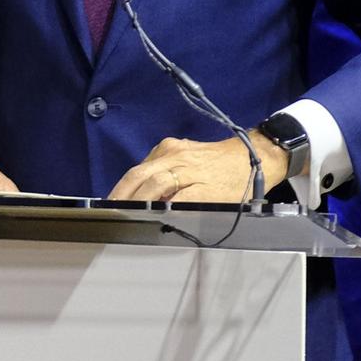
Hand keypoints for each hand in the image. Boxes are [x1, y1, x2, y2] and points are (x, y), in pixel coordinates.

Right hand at [106, 131, 287, 202]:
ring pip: (140, 167)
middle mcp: (176, 157)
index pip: (151, 190)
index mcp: (187, 172)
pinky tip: (133, 189)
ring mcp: (172, 148)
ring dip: (125, 186)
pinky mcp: (172, 144)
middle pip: (138, 175)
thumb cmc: (236, 183)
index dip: (134, 204)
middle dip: (120, 194)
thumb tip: (159, 211)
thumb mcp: (217, 202)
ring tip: (114, 203)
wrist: (252, 155)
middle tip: (107, 211)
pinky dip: (137, 176)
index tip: (120, 216)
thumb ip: (186, 206)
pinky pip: (148, 161)